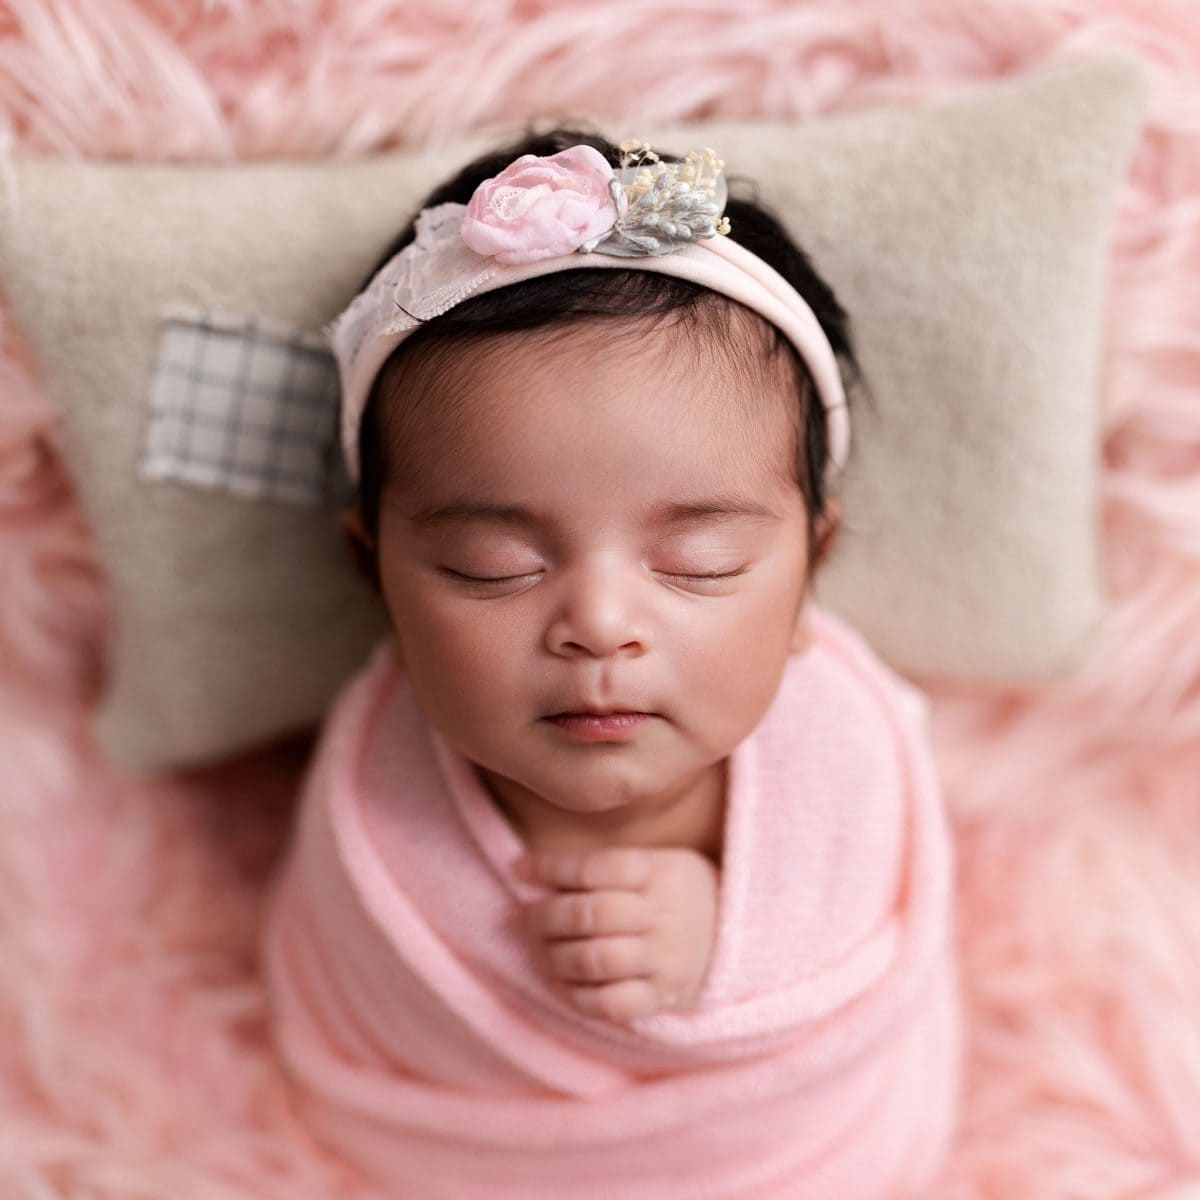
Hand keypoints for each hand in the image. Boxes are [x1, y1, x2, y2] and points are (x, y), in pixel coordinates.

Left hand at [515, 845, 719, 1024]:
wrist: (733, 934)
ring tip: (537, 948)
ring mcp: (666, 959)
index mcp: (661, 871)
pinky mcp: (663, 996)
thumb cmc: (674, 890)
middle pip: (592, 914)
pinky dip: (575, 995)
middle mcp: (665, 914)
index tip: (520, 869)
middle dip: (546, 915)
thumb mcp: (654, 861)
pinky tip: (559, 981)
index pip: (598, 867)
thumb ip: (601, 865)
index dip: (552, 868)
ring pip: (596, 960)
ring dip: (553, 956)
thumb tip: (527, 869)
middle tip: (525, 916)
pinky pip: (611, 1004)